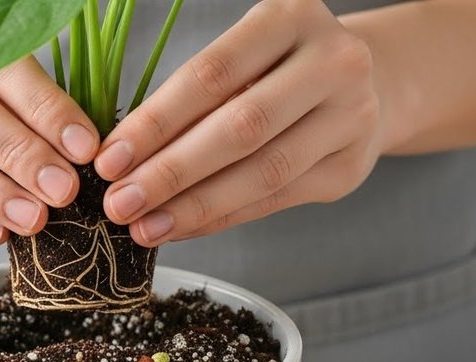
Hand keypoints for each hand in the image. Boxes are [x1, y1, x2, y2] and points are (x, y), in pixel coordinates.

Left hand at [95, 0, 383, 246]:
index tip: (108, 160)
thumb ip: (192, 98)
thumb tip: (120, 158)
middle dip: (170, 172)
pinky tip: (179, 228)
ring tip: (144, 227)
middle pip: (240, 127)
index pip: (211, 76)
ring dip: (193, 206)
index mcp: (290, 18)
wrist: (367, 85)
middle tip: (119, 203)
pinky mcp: (349, 168)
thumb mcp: (241, 58)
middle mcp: (333, 62)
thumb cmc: (276, 69)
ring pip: (262, 172)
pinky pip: (274, 200)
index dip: (155, 123)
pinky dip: (220, 218)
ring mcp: (351, 116)